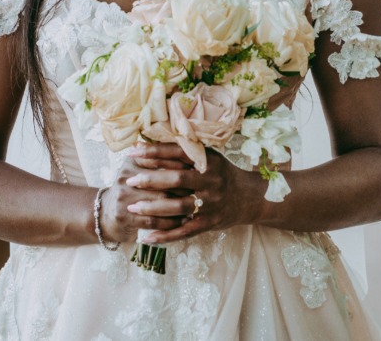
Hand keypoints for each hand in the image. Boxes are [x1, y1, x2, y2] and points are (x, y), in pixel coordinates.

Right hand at [96, 147, 193, 244]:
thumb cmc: (133, 189)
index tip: (197, 171)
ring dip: (178, 207)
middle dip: (182, 188)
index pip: (161, 160)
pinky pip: (152, 220)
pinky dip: (168, 222)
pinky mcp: (123, 216)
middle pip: (162, 181)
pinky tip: (181, 223)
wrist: (107, 214)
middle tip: (200, 191)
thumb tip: (187, 148)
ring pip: (158, 202)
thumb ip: (159, 159)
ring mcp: (122, 197)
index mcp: (133, 161)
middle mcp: (126, 177)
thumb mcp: (141, 170)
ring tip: (194, 208)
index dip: (180, 166)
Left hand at [122, 143, 266, 243]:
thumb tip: (149, 144)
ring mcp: (210, 204)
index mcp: (207, 161)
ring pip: (178, 207)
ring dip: (153, 208)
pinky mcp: (208, 223)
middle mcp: (210, 181)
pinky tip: (146, 237)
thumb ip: (185, 152)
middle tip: (130, 180)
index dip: (154, 151)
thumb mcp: (210, 158)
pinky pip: (184, 231)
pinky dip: (164, 236)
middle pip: (177, 179)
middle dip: (151, 180)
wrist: (250, 198)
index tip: (133, 151)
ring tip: (132, 207)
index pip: (177, 153)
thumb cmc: (221, 174)